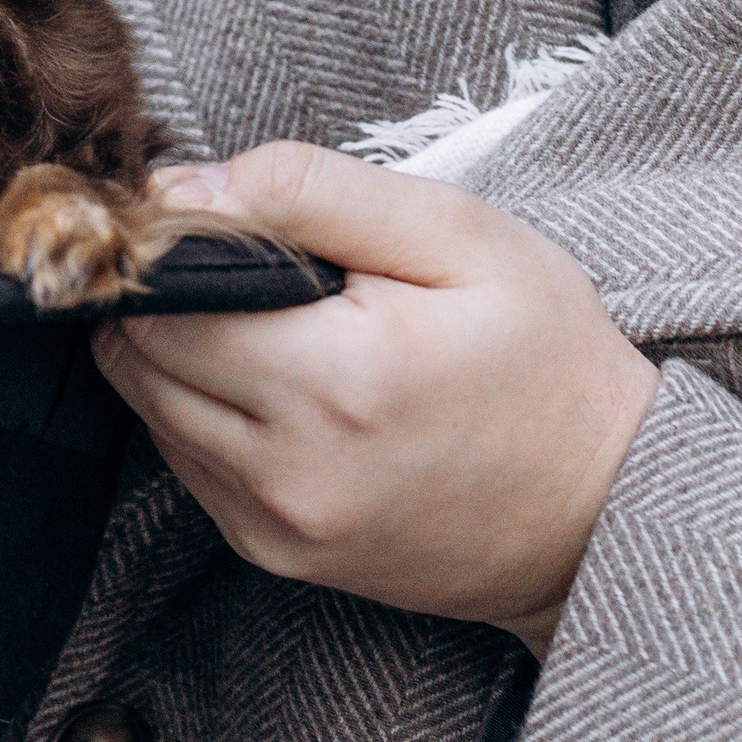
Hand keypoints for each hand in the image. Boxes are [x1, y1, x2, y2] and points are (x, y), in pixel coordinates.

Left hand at [93, 142, 656, 654]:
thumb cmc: (544, 355)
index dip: (164, 243)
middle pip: (138, 359)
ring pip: (150, 413)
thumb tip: (184, 187)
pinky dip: (202, 410)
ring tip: (256, 311)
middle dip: (159, 295)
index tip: (199, 212)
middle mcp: (288, 471)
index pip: (161, 300)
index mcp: (334, 380)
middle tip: (225, 253)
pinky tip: (272, 375)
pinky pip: (187, 464)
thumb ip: (313, 191)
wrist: (603, 508)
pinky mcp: (277, 554)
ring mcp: (277, 526)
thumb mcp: (457, 234)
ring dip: (174, 354)